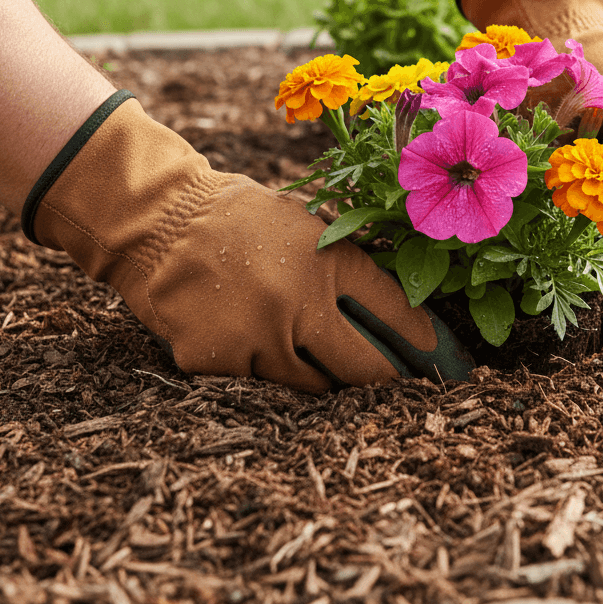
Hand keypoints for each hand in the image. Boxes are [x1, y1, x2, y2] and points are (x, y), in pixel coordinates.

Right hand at [23, 93, 473, 390]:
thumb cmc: (245, 218)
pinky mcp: (216, 362)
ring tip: (311, 349)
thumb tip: (407, 298)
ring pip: (311, 385)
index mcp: (331, 263)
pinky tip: (251, 337)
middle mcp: (300, 305)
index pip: (396, 314)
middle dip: (386, 380)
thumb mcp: (309, 223)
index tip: (440, 361)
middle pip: (365, 369)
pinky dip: (263, 368)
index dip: (424, 343)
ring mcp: (258, 338)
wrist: (162, 220)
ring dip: (319, 373)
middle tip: (397, 384)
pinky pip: (258, 384)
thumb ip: (350, 260)